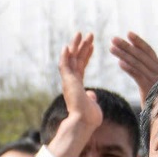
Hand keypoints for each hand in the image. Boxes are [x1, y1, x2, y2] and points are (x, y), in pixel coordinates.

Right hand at [45, 32, 101, 156]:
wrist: (83, 123)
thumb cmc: (89, 118)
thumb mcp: (92, 103)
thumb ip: (91, 97)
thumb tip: (92, 94)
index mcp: (77, 85)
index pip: (81, 66)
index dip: (86, 55)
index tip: (92, 45)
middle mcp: (71, 81)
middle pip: (76, 59)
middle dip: (82, 46)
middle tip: (88, 34)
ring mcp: (68, 81)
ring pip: (70, 59)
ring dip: (75, 46)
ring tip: (81, 33)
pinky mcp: (68, 82)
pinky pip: (65, 66)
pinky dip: (66, 55)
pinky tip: (68, 45)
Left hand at [110, 32, 157, 102]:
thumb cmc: (151, 96)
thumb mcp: (147, 80)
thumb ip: (142, 68)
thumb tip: (128, 56)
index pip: (148, 50)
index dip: (138, 42)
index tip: (128, 33)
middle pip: (141, 55)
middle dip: (127, 46)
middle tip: (113, 39)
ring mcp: (155, 79)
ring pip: (138, 64)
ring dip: (123, 54)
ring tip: (111, 48)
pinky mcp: (150, 88)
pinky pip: (138, 76)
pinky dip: (129, 68)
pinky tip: (119, 63)